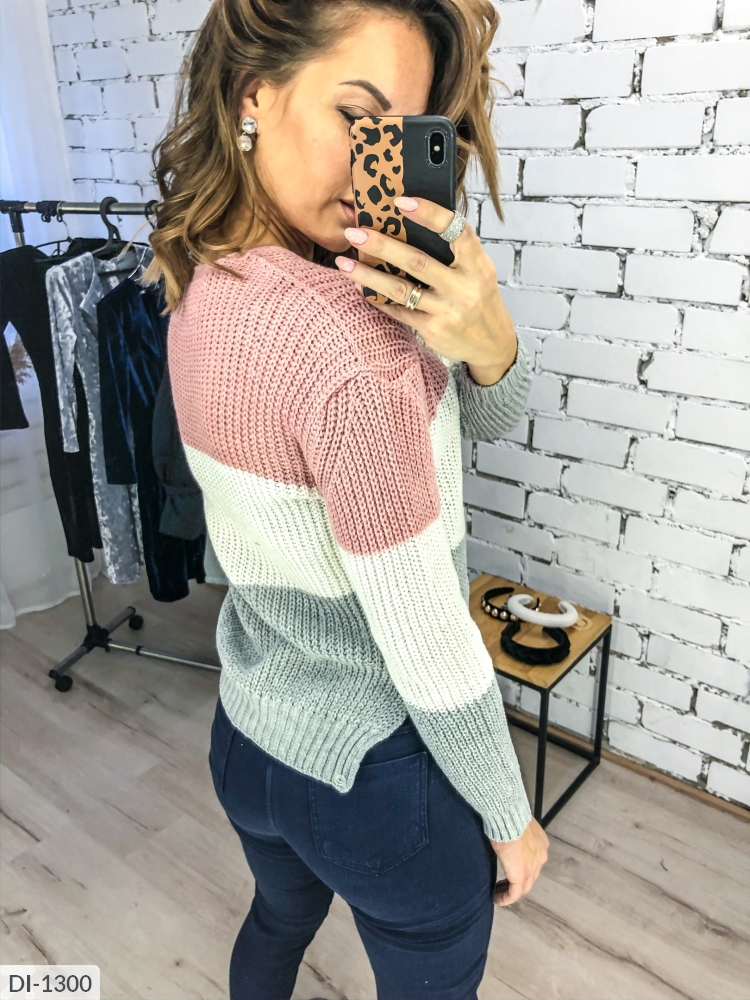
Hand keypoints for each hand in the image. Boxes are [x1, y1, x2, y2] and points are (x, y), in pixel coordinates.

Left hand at [334, 196, 517, 378]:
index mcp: (477, 265)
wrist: (492, 344)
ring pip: (400, 289)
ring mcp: (447, 311)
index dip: (430, 214)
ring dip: (368, 275)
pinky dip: (377, 297)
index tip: (401, 202)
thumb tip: (410, 222)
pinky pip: (398, 311)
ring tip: (343, 262)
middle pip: (417, 261)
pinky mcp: (432, 330)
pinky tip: (359, 286)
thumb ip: (454, 251)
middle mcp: (463, 288)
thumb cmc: (480, 298)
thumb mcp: (478, 271)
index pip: (457, 232)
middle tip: (354, 232)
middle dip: (382, 246)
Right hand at [490, 817, 548, 906]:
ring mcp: (532, 868)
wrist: (509, 817)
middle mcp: (540, 857)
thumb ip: (516, 831)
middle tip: (504, 883)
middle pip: (530, 875)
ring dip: (511, 891)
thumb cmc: (509, 815)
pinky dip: (506, 899)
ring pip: (524, 886)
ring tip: (499, 894)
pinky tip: (496, 899)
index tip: (510, 867)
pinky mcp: (521, 876)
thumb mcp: (516, 823)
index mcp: (540, 844)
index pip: (533, 860)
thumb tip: (506, 832)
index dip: (523, 866)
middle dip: (518, 880)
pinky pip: (514, 894)